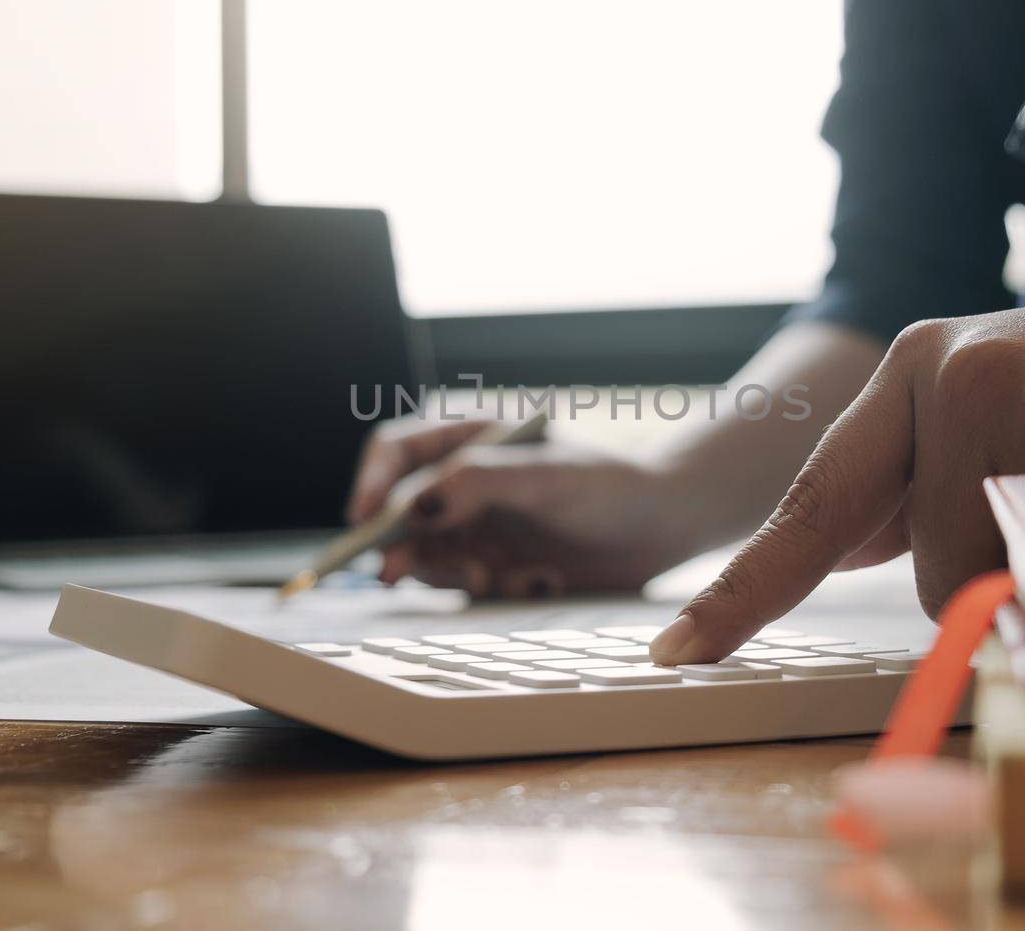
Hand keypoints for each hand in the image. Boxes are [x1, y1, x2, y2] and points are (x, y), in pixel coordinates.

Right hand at [347, 416, 700, 595]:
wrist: (662, 529)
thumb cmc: (611, 486)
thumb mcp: (545, 476)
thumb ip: (477, 483)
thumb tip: (412, 505)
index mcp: (470, 436)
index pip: (395, 452)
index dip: (370, 483)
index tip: (363, 520)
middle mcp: (463, 480)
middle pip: (397, 510)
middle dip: (402, 543)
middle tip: (400, 571)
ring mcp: (475, 523)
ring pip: (425, 554)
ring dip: (451, 572)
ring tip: (497, 576)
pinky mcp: (493, 562)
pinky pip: (464, 583)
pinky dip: (491, 587)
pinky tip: (538, 580)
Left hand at [651, 246, 1024, 663]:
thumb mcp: (990, 411)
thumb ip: (914, 484)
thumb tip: (851, 558)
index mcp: (916, 373)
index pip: (812, 501)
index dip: (743, 589)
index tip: (678, 651)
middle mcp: (959, 376)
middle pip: (935, 574)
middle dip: (1000, 576)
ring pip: (1012, 582)